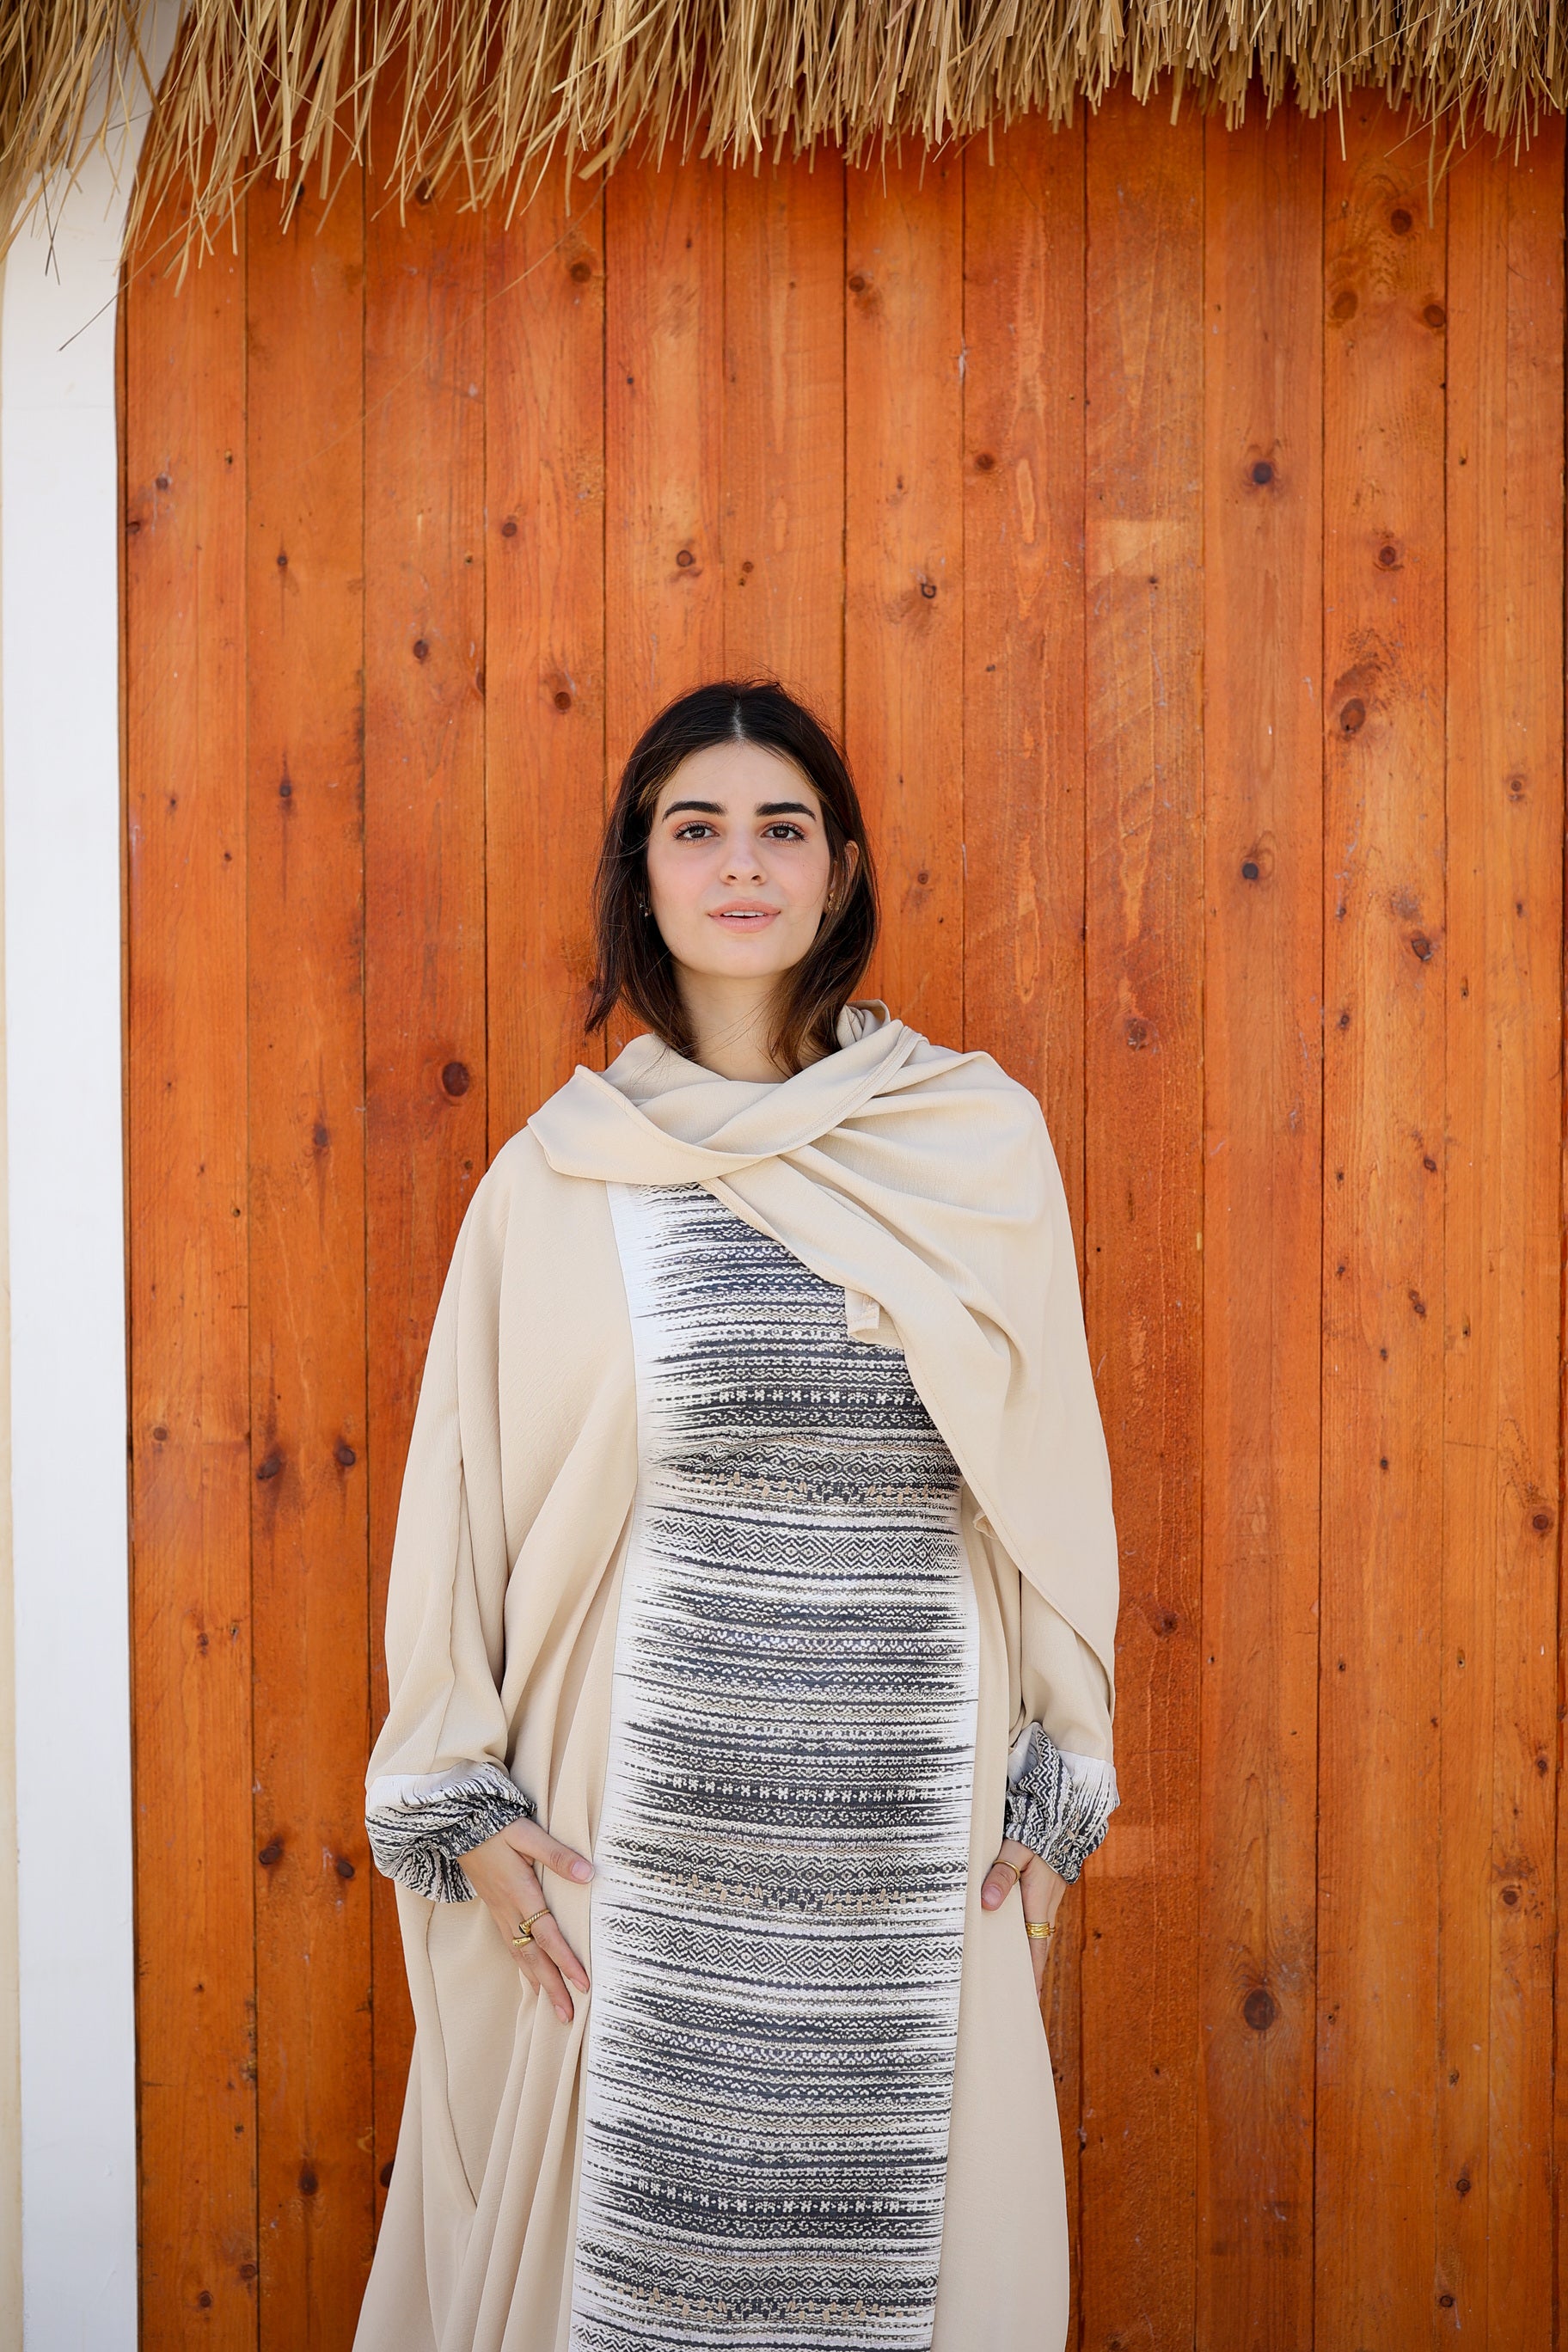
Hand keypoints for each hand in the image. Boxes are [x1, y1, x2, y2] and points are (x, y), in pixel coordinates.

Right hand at [460, 1816, 593, 2023]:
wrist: (458, 1825)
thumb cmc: (496, 1827)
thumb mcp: (528, 1834)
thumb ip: (558, 1855)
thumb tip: (588, 1875)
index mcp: (520, 1893)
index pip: (548, 1935)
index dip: (566, 1961)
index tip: (583, 1985)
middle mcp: (509, 1910)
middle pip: (533, 1957)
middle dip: (552, 1987)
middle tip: (568, 2016)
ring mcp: (499, 1912)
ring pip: (520, 1956)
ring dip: (539, 1983)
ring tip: (553, 2008)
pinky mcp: (495, 1910)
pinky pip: (510, 1947)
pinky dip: (523, 1967)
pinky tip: (530, 1976)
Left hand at [981, 1836, 1067, 1994]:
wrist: (1061, 1812)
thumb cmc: (1035, 1831)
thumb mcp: (1015, 1850)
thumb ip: (1002, 1875)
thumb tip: (988, 1904)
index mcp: (1040, 1901)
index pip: (1036, 1948)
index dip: (1032, 1974)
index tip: (1030, 1999)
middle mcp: (1048, 1904)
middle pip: (1038, 1945)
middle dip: (1031, 1970)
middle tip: (1022, 1996)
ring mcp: (1049, 1896)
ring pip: (1038, 1931)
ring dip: (1029, 1951)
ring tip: (1016, 1971)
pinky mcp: (1046, 1887)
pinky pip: (1037, 1917)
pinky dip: (1029, 1932)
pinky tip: (1018, 1933)